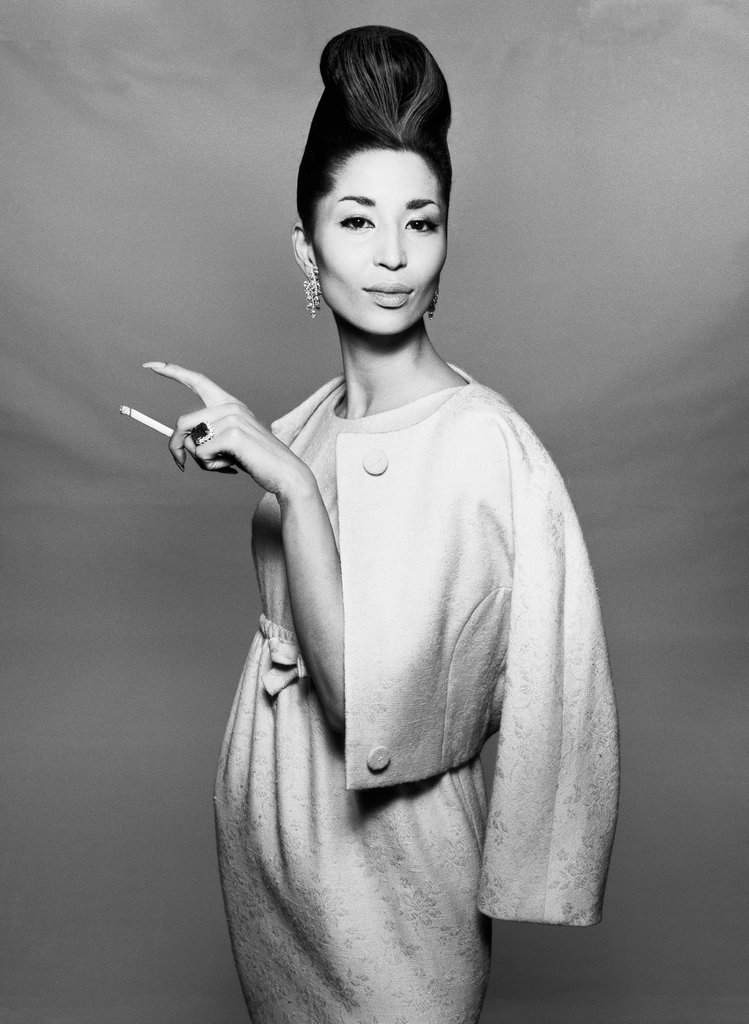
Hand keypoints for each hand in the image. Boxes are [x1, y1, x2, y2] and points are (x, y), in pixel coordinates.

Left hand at [143, 361, 312, 498]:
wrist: (285, 473)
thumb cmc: (255, 461)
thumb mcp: (227, 445)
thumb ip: (206, 437)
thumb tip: (179, 441)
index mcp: (230, 404)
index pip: (197, 380)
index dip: (172, 371)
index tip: (150, 364)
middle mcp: (230, 406)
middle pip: (183, 422)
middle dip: (175, 446)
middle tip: (180, 464)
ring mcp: (233, 418)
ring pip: (191, 440)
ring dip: (201, 460)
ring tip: (224, 464)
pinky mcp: (233, 434)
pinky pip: (201, 452)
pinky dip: (210, 465)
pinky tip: (231, 467)